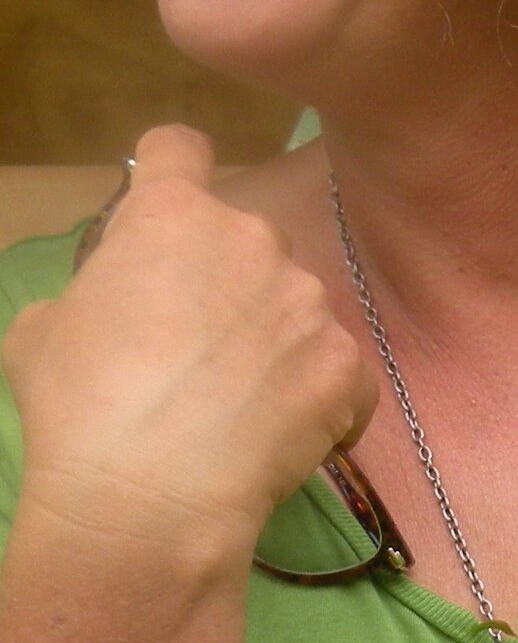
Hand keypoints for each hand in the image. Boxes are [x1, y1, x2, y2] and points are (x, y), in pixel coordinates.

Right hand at [3, 126, 374, 560]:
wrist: (150, 492)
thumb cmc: (80, 404)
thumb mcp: (44, 327)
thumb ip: (95, 290)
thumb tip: (119, 303)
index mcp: (172, 216)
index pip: (179, 150)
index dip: (172, 171)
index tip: (169, 204)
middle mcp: (254, 241)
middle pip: (246, 240)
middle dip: (226, 280)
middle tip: (195, 345)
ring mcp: (309, 303)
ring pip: (295, 307)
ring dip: (274, 340)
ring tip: (238, 404)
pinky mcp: (348, 365)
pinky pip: (339, 371)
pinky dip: (320, 397)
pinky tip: (285, 435)